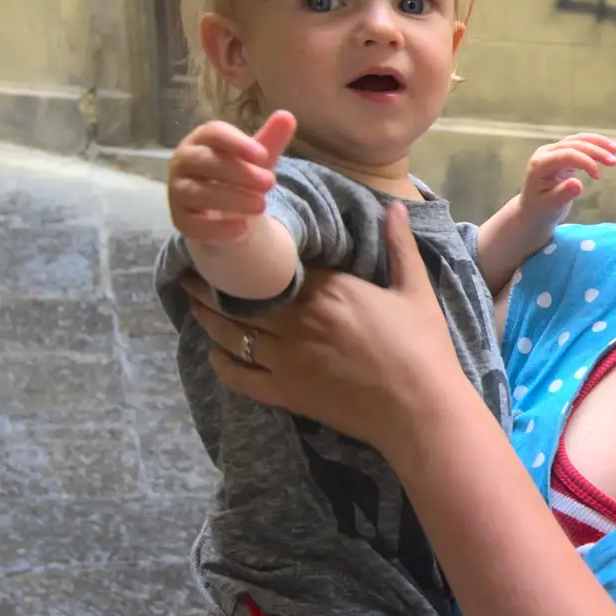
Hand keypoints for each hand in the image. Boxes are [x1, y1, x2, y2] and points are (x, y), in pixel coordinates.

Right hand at [168, 111, 295, 243]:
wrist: (225, 215)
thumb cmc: (239, 177)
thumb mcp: (257, 160)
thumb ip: (270, 140)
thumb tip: (287, 116)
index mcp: (201, 141)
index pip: (212, 133)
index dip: (236, 142)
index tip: (263, 155)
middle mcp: (183, 163)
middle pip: (204, 161)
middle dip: (238, 171)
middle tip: (270, 182)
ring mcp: (177, 192)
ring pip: (197, 193)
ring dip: (231, 198)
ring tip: (262, 205)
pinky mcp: (179, 220)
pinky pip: (192, 225)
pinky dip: (217, 228)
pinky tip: (242, 229)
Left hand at [181, 201, 464, 454]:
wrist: (421, 410)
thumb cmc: (423, 347)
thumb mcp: (416, 290)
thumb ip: (400, 246)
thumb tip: (395, 205)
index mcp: (328, 289)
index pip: (274, 265)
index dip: (251, 256)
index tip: (234, 244)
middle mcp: (297, 320)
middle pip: (240, 296)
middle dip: (211, 282)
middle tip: (194, 269)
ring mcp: (286, 358)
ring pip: (230, 333)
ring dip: (206, 315)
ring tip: (192, 301)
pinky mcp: (284, 393)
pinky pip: (238, 376)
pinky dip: (220, 362)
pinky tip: (214, 352)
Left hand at [519, 132, 615, 227]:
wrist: (533, 212)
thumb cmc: (540, 210)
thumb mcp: (551, 206)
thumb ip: (563, 194)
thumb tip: (578, 184)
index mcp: (540, 164)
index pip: (567, 155)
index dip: (585, 162)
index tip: (598, 177)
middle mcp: (546, 153)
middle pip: (574, 144)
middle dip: (596, 151)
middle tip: (615, 161)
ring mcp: (553, 151)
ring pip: (578, 140)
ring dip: (598, 143)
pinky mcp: (562, 154)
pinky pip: (579, 145)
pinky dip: (595, 146)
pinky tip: (609, 149)